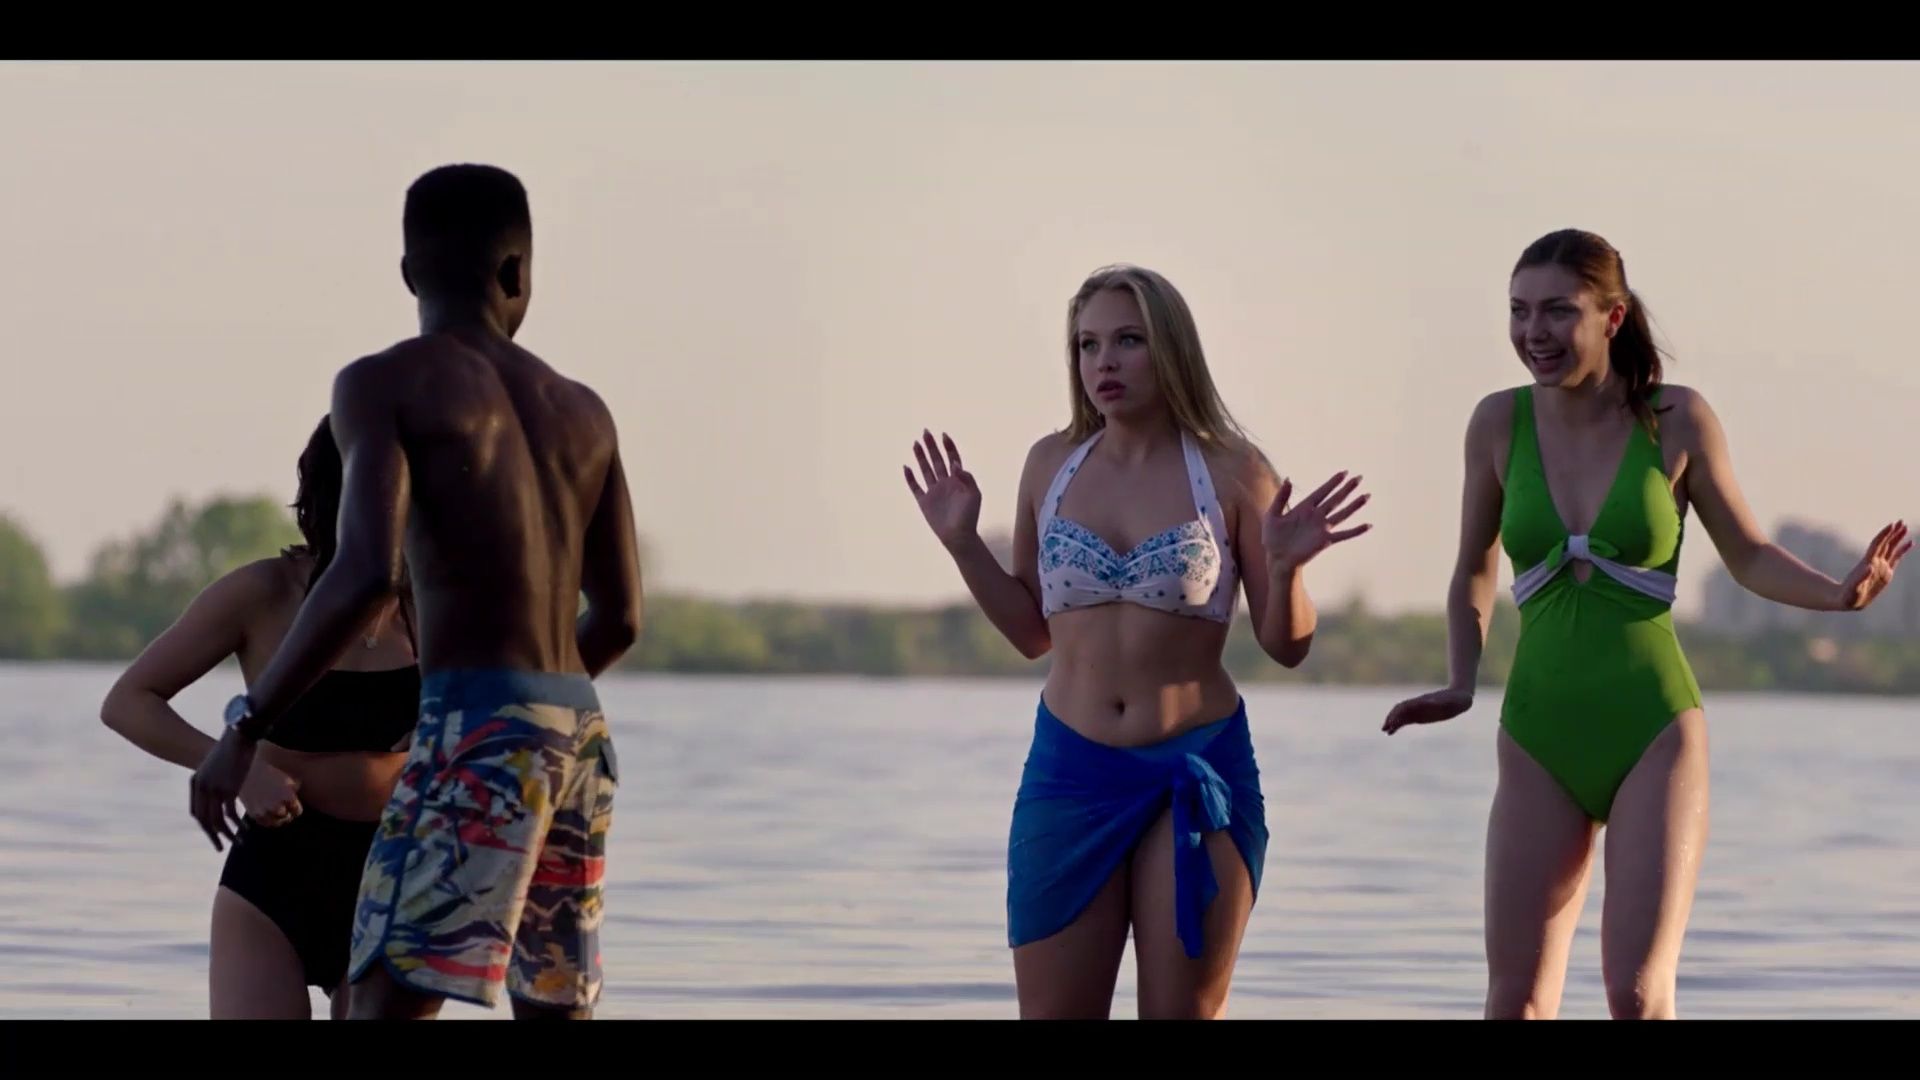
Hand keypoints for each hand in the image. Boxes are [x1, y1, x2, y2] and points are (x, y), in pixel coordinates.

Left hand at [189, 727, 257, 850]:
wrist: (239, 736)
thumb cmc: (231, 748)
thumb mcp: (216, 766)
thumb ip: (214, 779)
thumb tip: (220, 791)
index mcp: (196, 782)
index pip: (196, 812)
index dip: (205, 826)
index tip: (214, 834)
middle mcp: (201, 788)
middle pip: (204, 819)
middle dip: (212, 836)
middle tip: (220, 848)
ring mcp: (214, 789)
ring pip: (216, 820)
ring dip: (226, 834)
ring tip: (236, 842)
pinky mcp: (228, 789)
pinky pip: (230, 814)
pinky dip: (237, 824)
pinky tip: (245, 829)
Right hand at [239, 759, 301, 828]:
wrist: (249, 774)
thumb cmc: (271, 774)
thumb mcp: (288, 779)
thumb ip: (296, 788)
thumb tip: (300, 793)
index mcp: (288, 797)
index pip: (297, 812)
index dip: (296, 808)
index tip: (293, 805)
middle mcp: (277, 807)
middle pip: (287, 818)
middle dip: (287, 813)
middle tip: (284, 808)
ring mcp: (265, 813)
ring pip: (276, 822)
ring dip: (278, 818)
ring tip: (276, 811)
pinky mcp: (255, 815)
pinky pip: (265, 823)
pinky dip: (267, 819)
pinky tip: (267, 812)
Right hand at [904, 430, 982, 550]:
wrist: (958, 535)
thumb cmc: (969, 516)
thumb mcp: (974, 495)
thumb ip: (966, 478)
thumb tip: (955, 464)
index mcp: (957, 480)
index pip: (952, 459)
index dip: (948, 447)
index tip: (943, 435)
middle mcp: (944, 483)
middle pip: (937, 460)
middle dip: (932, 446)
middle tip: (925, 432)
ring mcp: (933, 491)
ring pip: (925, 469)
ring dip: (920, 457)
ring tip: (916, 443)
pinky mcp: (924, 502)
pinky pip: (915, 487)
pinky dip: (910, 478)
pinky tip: (906, 467)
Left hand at [1263, 470, 1370, 571]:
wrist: (1277, 559)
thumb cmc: (1272, 538)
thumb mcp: (1272, 515)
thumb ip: (1281, 498)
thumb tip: (1288, 479)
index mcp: (1304, 508)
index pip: (1322, 492)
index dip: (1333, 483)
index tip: (1344, 473)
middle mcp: (1316, 516)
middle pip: (1335, 499)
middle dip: (1347, 489)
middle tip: (1359, 478)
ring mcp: (1322, 528)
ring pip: (1342, 514)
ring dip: (1354, 505)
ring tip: (1366, 496)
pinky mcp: (1325, 541)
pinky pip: (1344, 535)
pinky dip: (1356, 531)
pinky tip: (1368, 525)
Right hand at [1383, 687, 1474, 734]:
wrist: (1459, 698)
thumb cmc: (1456, 699)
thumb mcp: (1450, 701)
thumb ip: (1440, 702)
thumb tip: (1429, 701)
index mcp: (1423, 701)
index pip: (1406, 706)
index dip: (1399, 713)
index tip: (1392, 721)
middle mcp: (1418, 705)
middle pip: (1400, 710)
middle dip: (1392, 718)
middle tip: (1384, 728)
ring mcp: (1418, 710)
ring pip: (1401, 716)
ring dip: (1392, 722)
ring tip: (1385, 731)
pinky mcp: (1419, 716)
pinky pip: (1405, 721)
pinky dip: (1398, 726)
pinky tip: (1391, 732)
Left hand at [1835, 520, 1910, 610]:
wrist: (1847, 600)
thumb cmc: (1848, 595)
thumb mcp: (1853, 588)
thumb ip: (1861, 578)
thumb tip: (1869, 567)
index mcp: (1868, 563)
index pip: (1877, 545)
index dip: (1883, 535)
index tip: (1891, 525)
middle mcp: (1875, 562)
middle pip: (1885, 544)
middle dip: (1893, 533)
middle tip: (1901, 521)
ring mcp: (1881, 566)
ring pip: (1891, 548)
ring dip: (1898, 538)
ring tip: (1905, 527)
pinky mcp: (1886, 572)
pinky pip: (1896, 558)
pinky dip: (1902, 550)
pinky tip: (1909, 543)